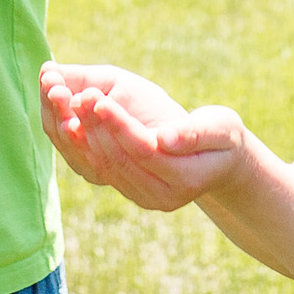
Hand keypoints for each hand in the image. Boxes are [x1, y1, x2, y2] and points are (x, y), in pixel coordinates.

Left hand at [39, 61, 247, 212]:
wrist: (222, 162)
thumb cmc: (223, 137)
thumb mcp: (220, 127)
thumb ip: (194, 132)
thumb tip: (164, 138)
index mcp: (185, 178)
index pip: (143, 149)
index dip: (118, 124)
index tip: (97, 98)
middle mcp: (162, 197)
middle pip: (118, 160)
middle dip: (94, 126)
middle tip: (76, 94)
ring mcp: (145, 199)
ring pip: (104, 168)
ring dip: (84, 135)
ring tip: (70, 101)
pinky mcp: (132, 193)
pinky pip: (101, 171)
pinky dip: (85, 146)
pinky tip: (73, 120)